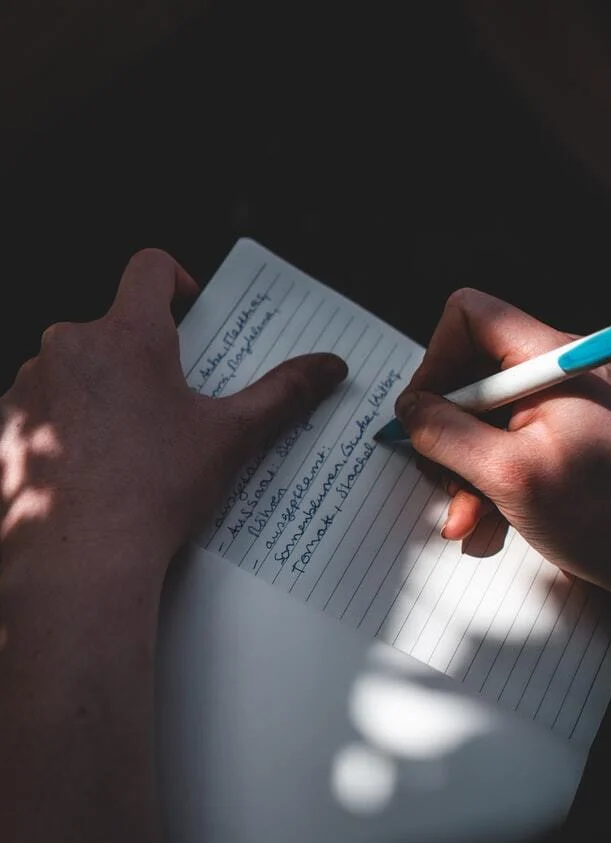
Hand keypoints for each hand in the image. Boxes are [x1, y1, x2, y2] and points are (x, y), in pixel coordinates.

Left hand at [0, 248, 347, 569]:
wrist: (81, 559)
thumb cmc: (156, 491)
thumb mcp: (230, 439)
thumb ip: (283, 394)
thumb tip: (331, 366)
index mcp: (129, 336)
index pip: (150, 269)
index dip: (174, 280)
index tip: (187, 312)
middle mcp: (69, 348)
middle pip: (111, 331)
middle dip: (138, 361)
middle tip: (164, 411)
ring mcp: (28, 387)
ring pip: (71, 373)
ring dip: (95, 397)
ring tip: (120, 453)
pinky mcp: (4, 428)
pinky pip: (35, 413)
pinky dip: (59, 432)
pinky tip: (80, 475)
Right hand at [395, 288, 610, 608]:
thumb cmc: (608, 518)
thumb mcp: (510, 475)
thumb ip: (447, 434)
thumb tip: (410, 409)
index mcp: (552, 361)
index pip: (471, 318)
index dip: (437, 360)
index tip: (426, 412)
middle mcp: (553, 376)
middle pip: (467, 375)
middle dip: (446, 433)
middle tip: (445, 474)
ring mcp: (554, 410)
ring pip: (475, 420)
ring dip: (461, 472)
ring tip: (472, 515)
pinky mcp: (552, 442)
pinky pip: (496, 450)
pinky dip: (482, 486)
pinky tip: (487, 522)